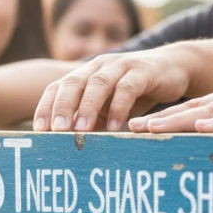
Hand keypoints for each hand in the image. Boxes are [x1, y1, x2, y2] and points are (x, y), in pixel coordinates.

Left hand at [34, 46, 194, 132]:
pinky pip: (128, 88)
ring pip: (98, 84)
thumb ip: (92, 120)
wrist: (174, 67)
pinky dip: (119, 108)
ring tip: (81, 131)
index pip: (58, 86)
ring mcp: (121, 66)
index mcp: (85, 74)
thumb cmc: (136, 91)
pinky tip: (115, 127)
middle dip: (62, 106)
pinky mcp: (143, 71)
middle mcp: (99, 66)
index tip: (39, 130)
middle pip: (74, 83)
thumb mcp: (109, 106)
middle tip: (55, 130)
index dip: (47, 106)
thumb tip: (68, 146)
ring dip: (88, 108)